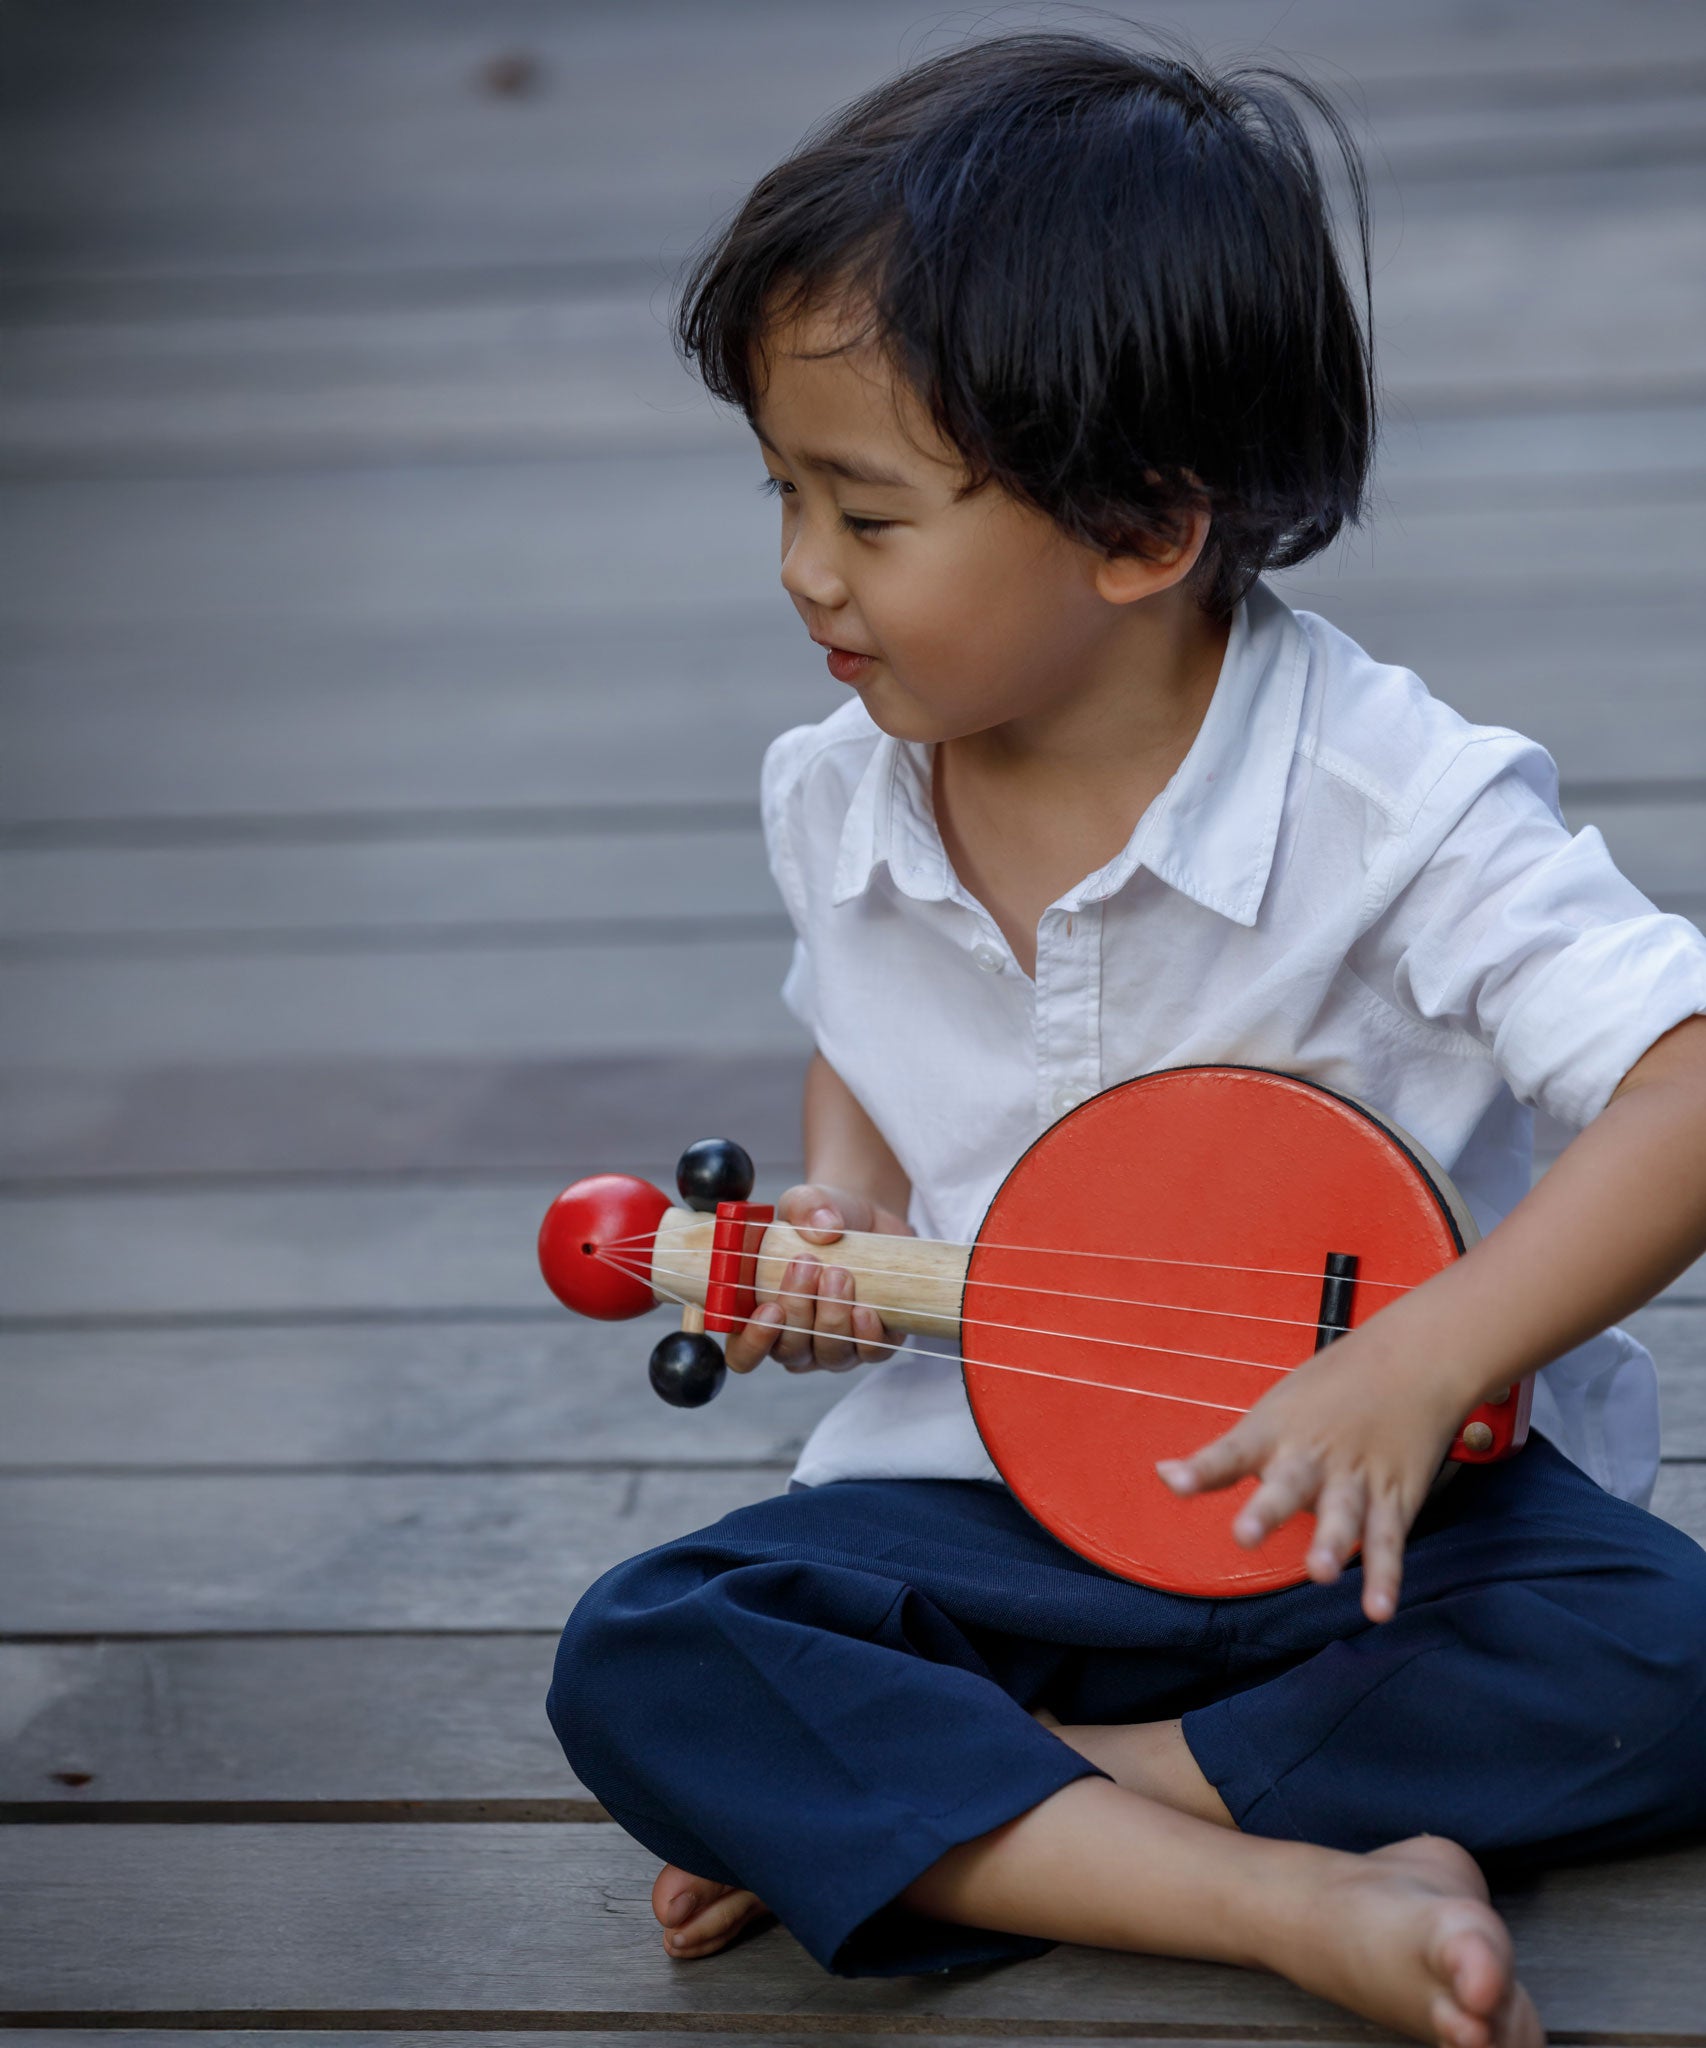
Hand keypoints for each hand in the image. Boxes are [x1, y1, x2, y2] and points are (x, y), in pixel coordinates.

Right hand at [724, 1183, 913, 1376]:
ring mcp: (834, 1346)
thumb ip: (805, 1207)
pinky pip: (870, 1354)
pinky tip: (866, 1309)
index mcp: (761, 1316)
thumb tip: (824, 1227)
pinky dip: (867, 1335)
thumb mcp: (806, 1202)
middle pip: (790, 1350)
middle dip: (798, 1309)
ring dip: (832, 1317)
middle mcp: (796, 1340)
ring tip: (840, 1274)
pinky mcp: (873, 1342)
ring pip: (830, 1354)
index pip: (743, 1354)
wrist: (869, 1220)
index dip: (753, 1343)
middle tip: (808, 1265)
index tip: (770, 1309)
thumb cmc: (822, 1220)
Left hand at [1154, 1321, 1466, 1623]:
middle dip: (1266, 1510)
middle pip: (1287, 1484)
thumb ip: (1227, 1456)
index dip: (1201, 1467)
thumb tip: (1163, 1475)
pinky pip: (1387, 1541)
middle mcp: (1312, 1457)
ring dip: (1330, 1543)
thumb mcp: (1275, 1412)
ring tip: (1319, 1572)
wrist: (1414, 1361)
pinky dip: (1384, 1576)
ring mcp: (1355, 1479)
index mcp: (1275, 1432)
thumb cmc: (1330, 1390)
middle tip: (1245, 1535)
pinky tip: (1378, 1610)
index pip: (1231, 1452)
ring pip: (1343, 1514)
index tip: (1171, 1479)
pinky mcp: (1394, 1499)